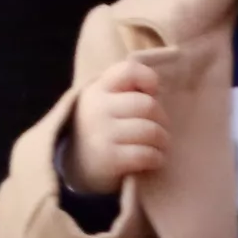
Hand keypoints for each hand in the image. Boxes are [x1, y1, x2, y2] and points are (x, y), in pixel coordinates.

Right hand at [64, 52, 172, 193]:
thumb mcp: (102, 103)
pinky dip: (157, 158)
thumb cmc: (99, 128)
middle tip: (160, 128)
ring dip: (162, 141)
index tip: (152, 94)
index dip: (148, 79)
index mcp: (97, 89)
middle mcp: (98, 108)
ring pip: (151, 131)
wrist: (74, 166)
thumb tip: (157, 90)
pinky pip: (147, 155)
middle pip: (148, 105)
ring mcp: (103, 133)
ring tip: (159, 145)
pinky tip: (154, 159)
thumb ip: (124, 90)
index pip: (129, 71)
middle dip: (162, 119)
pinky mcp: (110, 159)